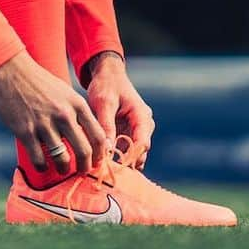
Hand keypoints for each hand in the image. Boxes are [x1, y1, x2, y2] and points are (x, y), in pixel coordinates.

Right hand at [0, 51, 109, 175]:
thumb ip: (78, 112)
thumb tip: (88, 137)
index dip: (100, 154)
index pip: (98, 136)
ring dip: (63, 169)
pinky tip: (42, 164)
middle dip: (85, 166)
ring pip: (62, 159)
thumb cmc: (40, 83)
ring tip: (61, 169)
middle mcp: (64, 115)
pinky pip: (39, 159)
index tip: (96, 161)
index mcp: (77, 104)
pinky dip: (42, 167)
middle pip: (84, 151)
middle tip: (81, 171)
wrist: (12, 71)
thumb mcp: (66, 93)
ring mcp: (44, 124)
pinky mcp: (26, 131)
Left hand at [84, 52, 154, 168]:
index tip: (116, 168)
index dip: (131, 157)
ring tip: (105, 171)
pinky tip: (104, 163)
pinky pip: (125, 148)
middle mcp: (144, 125)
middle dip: (126, 163)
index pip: (142, 143)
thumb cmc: (106, 85)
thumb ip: (106, 125)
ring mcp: (137, 129)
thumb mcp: (104, 103)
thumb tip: (108, 150)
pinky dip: (117, 155)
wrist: (107, 75)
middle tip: (109, 174)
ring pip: (133, 152)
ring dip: (121, 161)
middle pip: (139, 151)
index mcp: (142, 116)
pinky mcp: (128, 132)